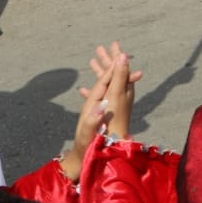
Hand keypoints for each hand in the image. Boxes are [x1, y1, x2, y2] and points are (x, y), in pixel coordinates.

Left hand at [60, 42, 142, 180]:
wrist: (80, 155)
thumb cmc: (85, 145)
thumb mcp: (87, 133)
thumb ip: (92, 120)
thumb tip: (100, 106)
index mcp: (92, 104)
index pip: (103, 83)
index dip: (112, 69)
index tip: (121, 56)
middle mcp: (94, 102)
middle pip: (104, 79)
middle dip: (111, 63)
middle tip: (118, 46)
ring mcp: (97, 105)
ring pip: (106, 84)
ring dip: (112, 71)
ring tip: (121, 58)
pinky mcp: (100, 110)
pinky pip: (107, 92)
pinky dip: (114, 83)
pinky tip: (120, 80)